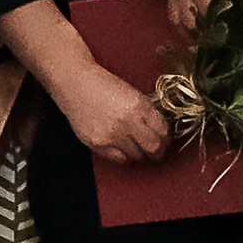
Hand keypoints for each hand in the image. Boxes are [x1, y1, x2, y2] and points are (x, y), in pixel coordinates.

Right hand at [48, 62, 172, 165]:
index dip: (167, 138)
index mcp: (139, 105)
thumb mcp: (131, 92)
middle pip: (153, 147)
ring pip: (137, 155)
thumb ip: (146, 111)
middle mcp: (127, 121)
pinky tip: (122, 147)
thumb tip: (160, 128)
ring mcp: (112, 134)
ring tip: (137, 146)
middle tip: (158, 151)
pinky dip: (123, 155)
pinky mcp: (98, 143)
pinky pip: (119, 159)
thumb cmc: (102, 84)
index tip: (166, 139)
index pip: (163, 131)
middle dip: (159, 151)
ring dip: (139, 152)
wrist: (75, 84)